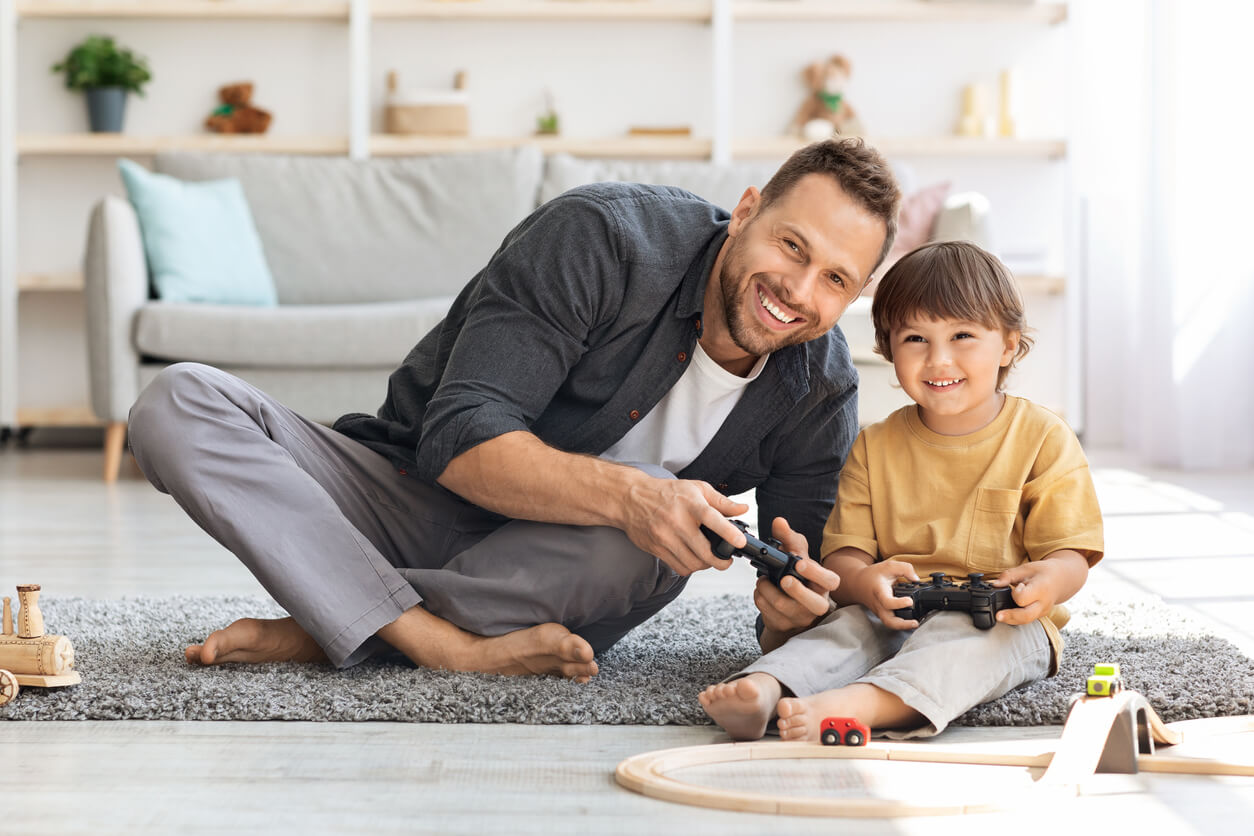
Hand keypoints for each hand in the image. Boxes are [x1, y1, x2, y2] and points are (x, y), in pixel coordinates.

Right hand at [620, 476, 748, 575]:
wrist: (631, 498)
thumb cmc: (666, 492)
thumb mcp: (696, 489)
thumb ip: (722, 501)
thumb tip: (743, 509)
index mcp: (690, 503)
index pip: (712, 519)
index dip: (728, 532)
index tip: (740, 542)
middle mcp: (677, 521)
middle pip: (704, 552)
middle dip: (721, 562)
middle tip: (727, 560)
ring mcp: (665, 537)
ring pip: (692, 564)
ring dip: (705, 565)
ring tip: (709, 559)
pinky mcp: (656, 548)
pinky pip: (679, 567)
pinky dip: (690, 567)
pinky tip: (692, 558)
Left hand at [754, 518, 840, 637]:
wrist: (788, 607)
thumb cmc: (798, 576)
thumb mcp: (797, 556)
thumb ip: (789, 538)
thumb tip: (778, 522)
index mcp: (824, 585)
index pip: (830, 581)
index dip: (816, 573)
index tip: (800, 563)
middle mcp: (816, 604)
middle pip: (813, 604)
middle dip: (796, 590)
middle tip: (784, 579)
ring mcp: (800, 617)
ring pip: (782, 605)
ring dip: (766, 588)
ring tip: (763, 579)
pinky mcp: (783, 625)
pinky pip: (766, 611)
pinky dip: (759, 596)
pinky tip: (761, 590)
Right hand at [844, 559, 920, 630]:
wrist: (857, 584)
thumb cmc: (873, 575)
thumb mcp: (888, 566)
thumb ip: (904, 569)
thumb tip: (916, 579)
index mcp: (879, 592)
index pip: (887, 602)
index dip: (899, 604)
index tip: (910, 601)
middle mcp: (879, 605)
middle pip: (888, 621)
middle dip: (902, 625)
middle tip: (915, 623)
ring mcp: (880, 611)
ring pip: (890, 624)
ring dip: (903, 626)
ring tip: (915, 623)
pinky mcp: (882, 614)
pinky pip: (891, 622)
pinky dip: (901, 624)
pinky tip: (911, 620)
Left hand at [990, 560, 1064, 624]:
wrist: (1061, 579)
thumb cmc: (1043, 572)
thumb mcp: (1026, 568)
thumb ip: (1009, 575)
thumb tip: (995, 584)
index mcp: (1041, 588)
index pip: (1024, 598)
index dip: (1016, 594)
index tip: (1017, 586)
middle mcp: (1044, 603)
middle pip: (1026, 615)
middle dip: (1010, 616)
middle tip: (998, 615)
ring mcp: (1043, 611)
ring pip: (1026, 621)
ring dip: (1011, 620)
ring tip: (1000, 615)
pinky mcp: (1040, 615)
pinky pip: (1027, 619)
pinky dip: (1017, 618)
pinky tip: (1008, 614)